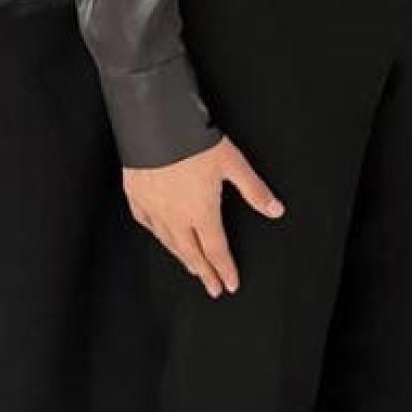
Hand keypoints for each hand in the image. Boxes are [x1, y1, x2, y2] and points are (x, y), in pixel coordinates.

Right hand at [123, 140, 284, 296]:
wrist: (154, 122)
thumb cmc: (193, 141)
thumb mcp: (232, 163)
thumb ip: (254, 190)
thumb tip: (275, 209)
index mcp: (201, 211)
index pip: (216, 250)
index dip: (225, 269)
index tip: (230, 283)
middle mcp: (176, 216)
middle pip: (192, 254)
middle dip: (205, 273)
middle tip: (213, 288)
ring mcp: (153, 208)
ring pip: (169, 243)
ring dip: (184, 259)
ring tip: (194, 269)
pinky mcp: (136, 196)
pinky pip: (148, 224)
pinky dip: (159, 236)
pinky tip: (163, 238)